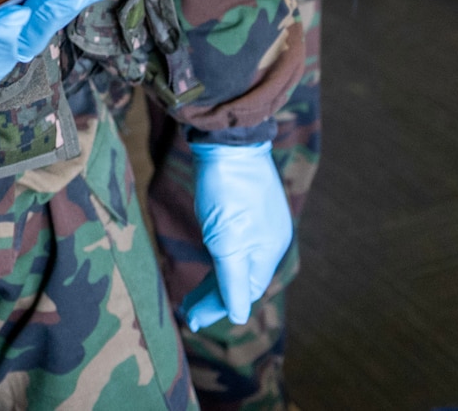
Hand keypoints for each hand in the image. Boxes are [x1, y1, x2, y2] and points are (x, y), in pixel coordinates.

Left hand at [179, 140, 291, 330]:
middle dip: (215, 296)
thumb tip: (238, 316)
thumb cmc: (227, 192)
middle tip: (188, 311)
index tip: (194, 318)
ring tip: (191, 293)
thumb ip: (233, 282)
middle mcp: (269, 238)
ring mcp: (260, 220)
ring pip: (238, 259)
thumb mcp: (228, 243)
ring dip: (216, 279)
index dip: (220, 306)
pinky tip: (209, 256)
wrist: (228, 140)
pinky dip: (222, 255)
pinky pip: (236, 240)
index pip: (246, 291)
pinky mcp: (247, 204)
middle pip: (242, 278)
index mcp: (268, 251)